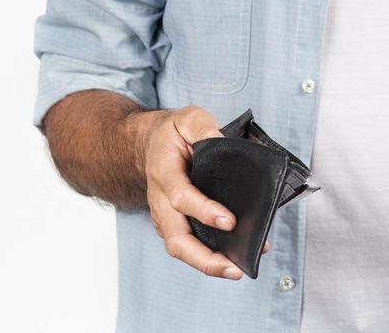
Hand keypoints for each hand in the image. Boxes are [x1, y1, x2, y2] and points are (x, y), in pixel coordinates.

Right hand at [135, 106, 272, 280]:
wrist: (151, 142)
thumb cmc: (173, 133)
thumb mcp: (189, 118)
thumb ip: (205, 128)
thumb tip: (224, 145)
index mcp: (164, 170)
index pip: (181, 196)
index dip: (204, 211)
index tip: (230, 221)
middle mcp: (160, 199)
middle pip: (176, 238)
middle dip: (203, 258)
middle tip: (233, 267)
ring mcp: (164, 215)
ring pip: (178, 247)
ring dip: (206, 263)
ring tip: (237, 270)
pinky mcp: (172, 223)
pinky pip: (186, 244)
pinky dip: (206, 256)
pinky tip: (232, 258)